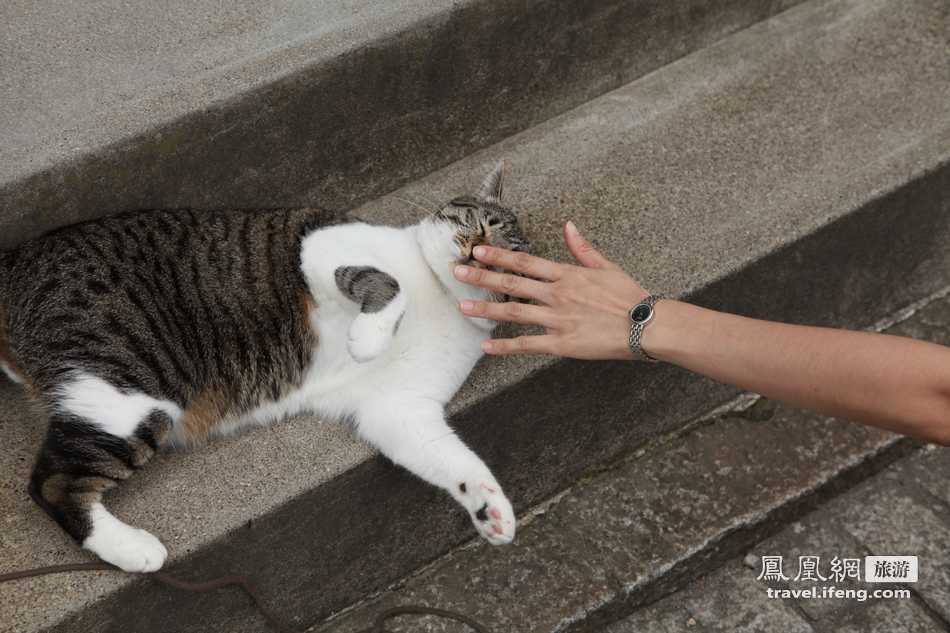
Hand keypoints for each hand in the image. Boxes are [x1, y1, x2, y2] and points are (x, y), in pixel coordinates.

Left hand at [453, 221, 648, 359]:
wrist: (647, 325)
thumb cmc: (630, 296)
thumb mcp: (607, 267)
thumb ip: (582, 248)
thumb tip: (568, 226)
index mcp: (567, 274)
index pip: (525, 262)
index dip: (499, 256)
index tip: (478, 251)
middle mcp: (558, 294)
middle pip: (512, 284)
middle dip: (482, 277)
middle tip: (457, 272)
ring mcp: (558, 319)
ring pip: (514, 313)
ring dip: (486, 310)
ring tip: (462, 307)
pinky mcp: (562, 344)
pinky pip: (528, 345)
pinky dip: (505, 347)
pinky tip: (486, 347)